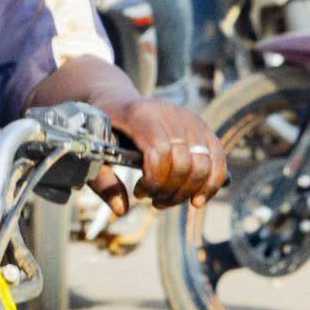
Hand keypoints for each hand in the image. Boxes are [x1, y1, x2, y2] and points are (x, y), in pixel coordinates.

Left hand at [90, 97, 226, 213]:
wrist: (117, 100)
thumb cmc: (102, 130)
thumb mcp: (92, 150)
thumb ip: (103, 180)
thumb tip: (122, 210)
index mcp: (139, 115)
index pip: (160, 151)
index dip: (155, 179)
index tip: (139, 192)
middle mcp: (169, 113)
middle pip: (185, 162)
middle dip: (171, 191)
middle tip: (153, 201)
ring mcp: (189, 119)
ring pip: (204, 163)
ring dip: (189, 191)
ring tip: (167, 200)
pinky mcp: (202, 126)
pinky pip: (217, 159)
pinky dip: (211, 183)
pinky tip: (196, 200)